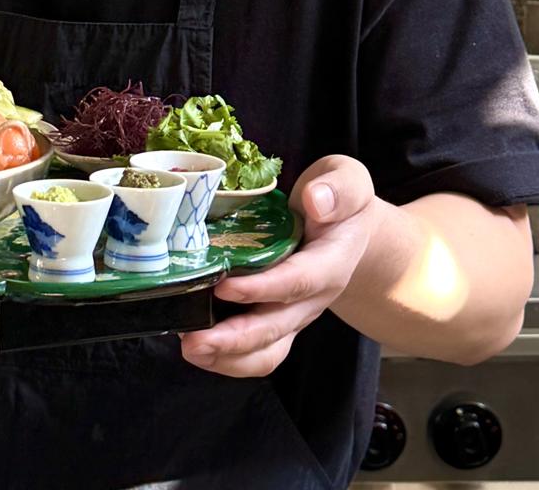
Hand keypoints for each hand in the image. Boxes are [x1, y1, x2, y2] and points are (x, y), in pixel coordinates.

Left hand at [181, 155, 376, 377]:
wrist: (349, 229)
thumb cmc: (339, 199)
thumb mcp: (348, 180)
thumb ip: (338, 188)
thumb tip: (316, 200)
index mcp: (330, 263)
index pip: (296, 282)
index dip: (260, 289)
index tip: (223, 287)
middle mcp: (313, 299)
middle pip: (275, 328)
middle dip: (233, 339)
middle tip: (192, 340)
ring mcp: (295, 316)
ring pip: (266, 352)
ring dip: (227, 357)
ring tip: (189, 348)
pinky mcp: (279, 323)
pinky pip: (257, 352)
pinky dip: (226, 357)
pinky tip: (195, 345)